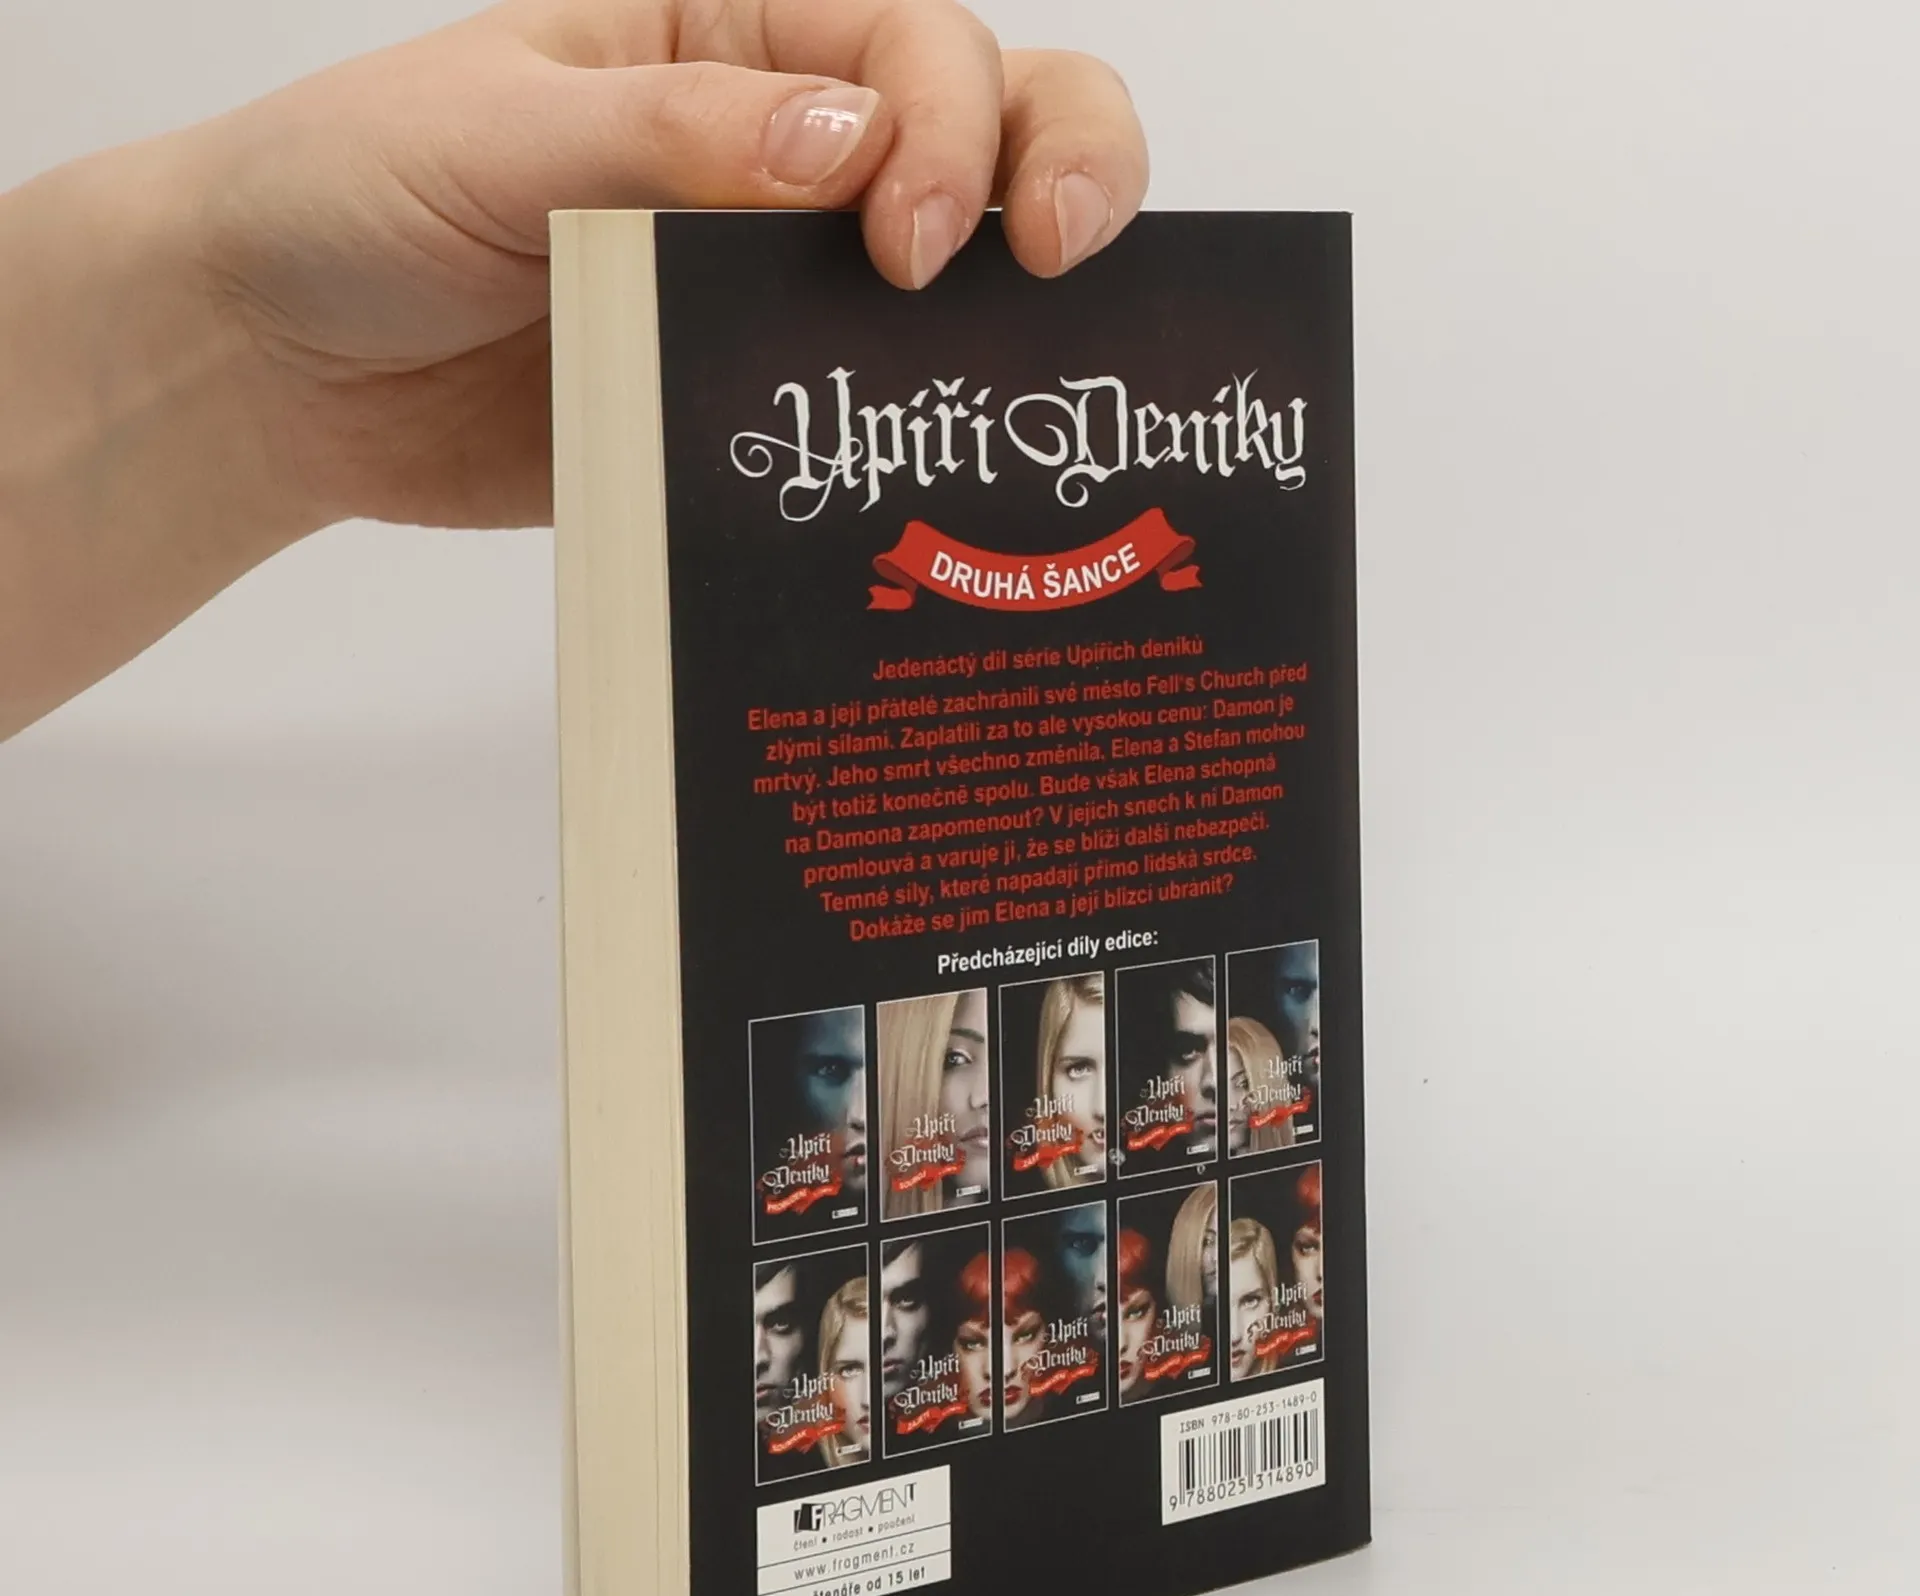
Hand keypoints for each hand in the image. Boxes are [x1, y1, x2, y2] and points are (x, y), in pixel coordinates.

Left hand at [187, 0, 1149, 531]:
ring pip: (960, 273)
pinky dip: (928, 430)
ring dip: (1023, 308)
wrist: (278, 370)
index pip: (906, 43)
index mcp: (721, 32)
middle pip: (991, 119)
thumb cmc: (349, 199)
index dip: (950, 125)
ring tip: (1034, 375)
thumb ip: (670, 134)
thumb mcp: (494, 131)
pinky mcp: (749, 398)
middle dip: (1060, 165)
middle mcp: (775, 144)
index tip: (912, 237)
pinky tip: (955, 466)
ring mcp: (771, 282)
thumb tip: (854, 145)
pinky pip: (869, 408)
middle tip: (1056, 259)